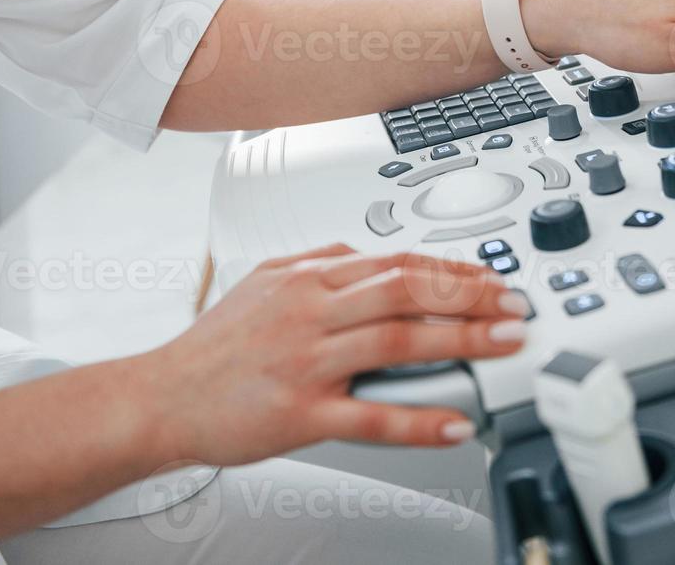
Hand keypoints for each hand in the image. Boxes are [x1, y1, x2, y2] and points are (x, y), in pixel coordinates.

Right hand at [139, 245, 526, 466]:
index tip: (492, 278)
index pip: (395, 262)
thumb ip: (317, 262)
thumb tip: (363, 253)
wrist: (160, 398)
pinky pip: (369, 416)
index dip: (452, 269)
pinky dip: (417, 420)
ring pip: (396, 342)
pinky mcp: (298, 413)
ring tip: (503, 344)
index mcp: (306, 280)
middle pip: (405, 291)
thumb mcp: (262, 281)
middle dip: (470, 295)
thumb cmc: (213, 347)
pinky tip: (454, 422)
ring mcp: (305, 362)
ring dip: (460, 341)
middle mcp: (309, 312)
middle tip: (514, 305)